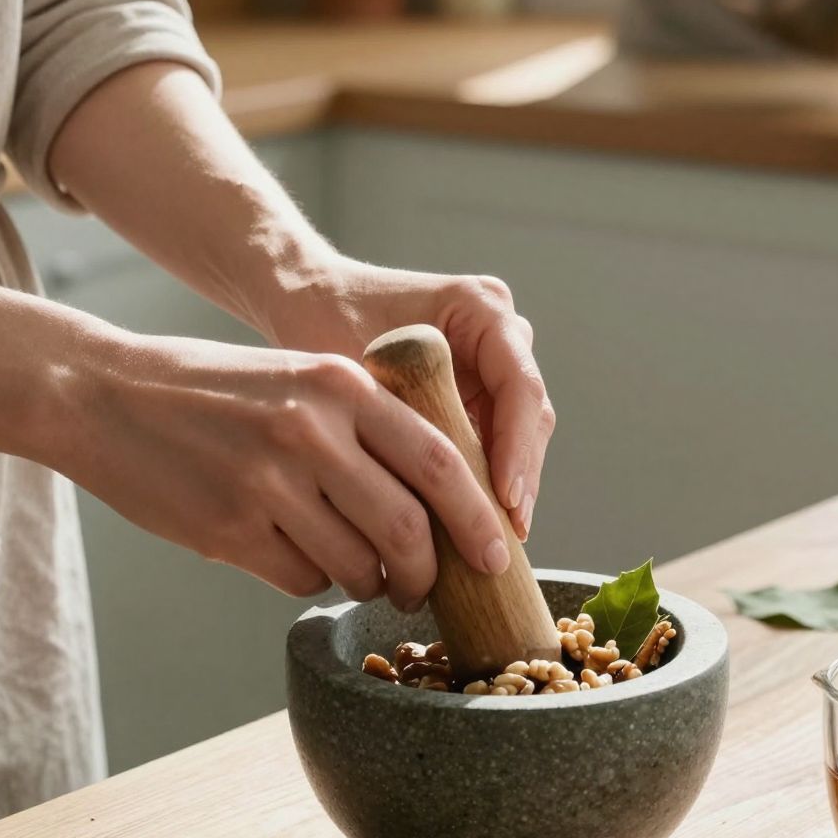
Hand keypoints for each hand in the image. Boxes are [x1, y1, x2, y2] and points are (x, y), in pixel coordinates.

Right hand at [57, 330, 514, 607]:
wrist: (103, 394)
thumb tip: (438, 494)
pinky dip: (312, 578)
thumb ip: (362, 420)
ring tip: (361, 571)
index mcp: (339, 385)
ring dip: (370, 581)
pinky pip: (302, 578)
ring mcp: (267, 485)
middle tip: (428, 586)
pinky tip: (293, 553)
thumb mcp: (297, 375)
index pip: (439, 462)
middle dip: (430, 571)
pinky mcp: (230, 530)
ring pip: (358, 563)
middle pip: (408, 528)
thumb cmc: (210, 388)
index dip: (478, 517)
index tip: (498, 555)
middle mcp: (309, 431)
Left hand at [259, 258, 553, 542]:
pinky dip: (486, 476)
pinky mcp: (479, 386)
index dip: (517, 448)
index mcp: (480, 307)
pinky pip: (495, 436)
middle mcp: (498, 330)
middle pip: (530, 413)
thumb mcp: (365, 373)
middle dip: (519, 476)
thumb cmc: (327, 318)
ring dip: (509, 483)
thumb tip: (433, 498)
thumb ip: (407, 422)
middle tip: (506, 536)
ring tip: (492, 539)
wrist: (307, 299)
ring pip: (521, 430)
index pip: (520, 385)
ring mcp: (492, 358)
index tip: (504, 499)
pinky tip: (474, 519)